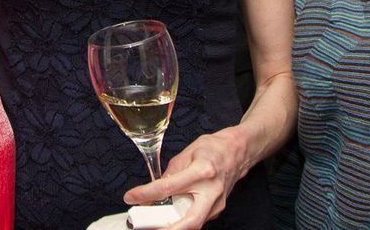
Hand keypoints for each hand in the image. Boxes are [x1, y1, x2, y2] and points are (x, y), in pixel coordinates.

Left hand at [123, 127, 249, 228]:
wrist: (238, 152)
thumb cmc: (214, 148)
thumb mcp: (187, 152)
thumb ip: (170, 172)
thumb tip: (155, 190)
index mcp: (202, 171)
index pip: (169, 186)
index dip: (147, 194)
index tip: (131, 198)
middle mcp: (212, 191)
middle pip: (190, 221)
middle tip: (147, 227)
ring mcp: (217, 204)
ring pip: (193, 223)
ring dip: (172, 226)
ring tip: (152, 222)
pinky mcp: (217, 210)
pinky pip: (196, 218)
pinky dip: (181, 219)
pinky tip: (170, 216)